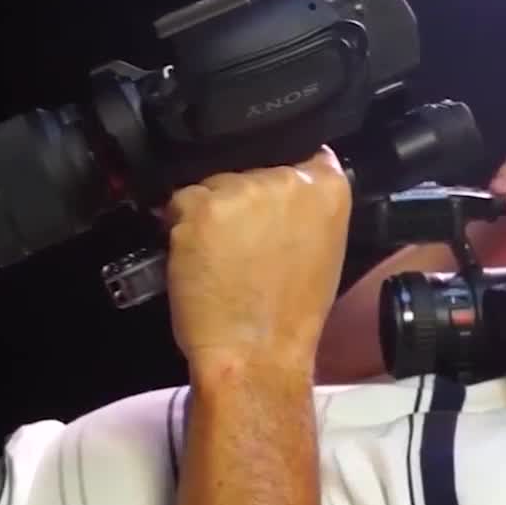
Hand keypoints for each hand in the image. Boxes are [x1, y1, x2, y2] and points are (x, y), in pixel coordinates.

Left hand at [162, 147, 351, 370]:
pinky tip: (198, 262)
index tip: (266, 205)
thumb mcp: (322, 246)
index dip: (271, 175)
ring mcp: (241, 191)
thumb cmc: (289, 314)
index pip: (294, 150)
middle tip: (241, 245)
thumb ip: (304, 205)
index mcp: (326, 185)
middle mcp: (286, 179)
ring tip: (220, 258)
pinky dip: (179, 230)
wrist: (256, 354)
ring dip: (207, 214)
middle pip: (245, 167)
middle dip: (238, 199)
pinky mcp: (201, 208)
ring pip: (210, 185)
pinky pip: (178, 204)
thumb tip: (277, 181)